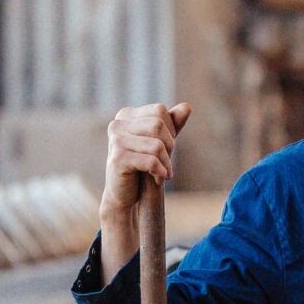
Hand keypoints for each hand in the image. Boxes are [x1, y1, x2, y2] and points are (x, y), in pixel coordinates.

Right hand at [100, 101, 192, 215]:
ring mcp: (116, 140)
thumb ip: (172, 125)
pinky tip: (157, 179)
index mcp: (127, 115)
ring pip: (157, 145)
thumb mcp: (161, 145)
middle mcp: (118, 124)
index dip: (171, 131)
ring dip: (166, 164)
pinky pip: (151, 161)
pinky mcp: (118, 158)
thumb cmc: (144, 169)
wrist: (128, 197)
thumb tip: (187, 106)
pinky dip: (161, 173)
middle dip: (170, 147)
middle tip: (166, 163)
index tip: (166, 148)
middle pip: (159, 125)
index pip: (160, 111)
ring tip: (163, 173)